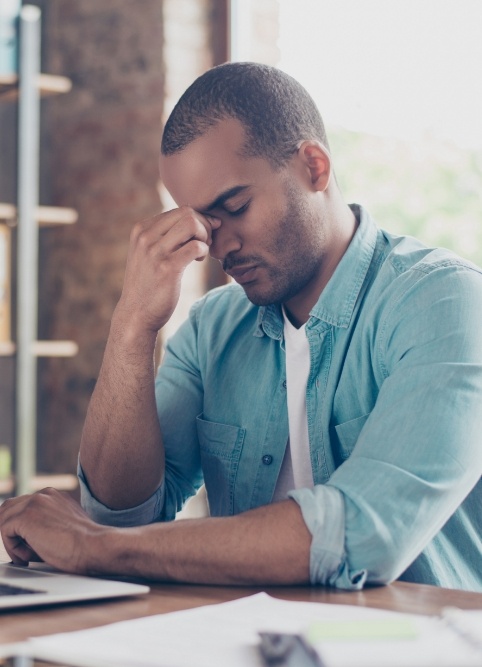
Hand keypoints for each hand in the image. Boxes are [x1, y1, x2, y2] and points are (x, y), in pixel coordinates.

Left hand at [0, 488, 108, 572]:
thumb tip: (26, 538)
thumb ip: (46, 524)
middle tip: (20, 551)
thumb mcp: (63, 527)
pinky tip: (29, 556)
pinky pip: (4, 530)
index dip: (20, 527)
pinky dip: (13, 547)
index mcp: (53, 495)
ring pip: (4, 519)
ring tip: (27, 555)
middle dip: (10, 530)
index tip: (27, 545)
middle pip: (8, 507)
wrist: (93, 546)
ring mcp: (34, 502)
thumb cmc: (83, 544)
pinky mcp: (26, 516)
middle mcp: (43, 494)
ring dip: (12, 540)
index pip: (23, 505)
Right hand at [115, 207, 220, 335]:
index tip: (201, 237)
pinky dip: (203, 251)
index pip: (179, 210)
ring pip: (192, 225)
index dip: (198, 220)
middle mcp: (146, 237)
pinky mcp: (167, 268)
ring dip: (204, 237)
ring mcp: (156, 252)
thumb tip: (198, 219)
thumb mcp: (148, 253)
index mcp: (141, 229)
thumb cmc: (148, 283)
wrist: (136, 313)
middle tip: (205, 244)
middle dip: (204, 226)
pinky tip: (197, 261)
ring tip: (199, 253)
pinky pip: (196, 247)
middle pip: (187, 213)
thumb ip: (164, 235)